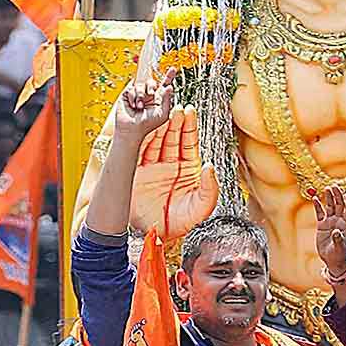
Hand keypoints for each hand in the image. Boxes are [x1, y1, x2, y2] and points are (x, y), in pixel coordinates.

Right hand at [114, 70, 176, 140]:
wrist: (132, 128)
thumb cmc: (148, 124)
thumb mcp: (162, 113)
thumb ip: (166, 99)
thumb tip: (169, 86)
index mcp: (158, 99)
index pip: (164, 85)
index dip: (169, 76)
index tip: (173, 69)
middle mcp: (148, 95)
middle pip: (152, 81)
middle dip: (152, 86)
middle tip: (151, 94)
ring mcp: (138, 94)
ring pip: (141, 84)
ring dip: (141, 95)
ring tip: (140, 106)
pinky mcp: (128, 94)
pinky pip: (132, 88)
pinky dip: (133, 97)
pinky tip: (133, 105)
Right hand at [131, 105, 216, 240]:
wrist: (152, 238)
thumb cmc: (179, 225)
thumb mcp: (201, 209)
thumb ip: (209, 188)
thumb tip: (209, 167)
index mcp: (187, 169)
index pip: (188, 141)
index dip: (188, 126)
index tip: (188, 111)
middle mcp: (169, 163)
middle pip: (171, 136)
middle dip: (172, 121)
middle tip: (173, 107)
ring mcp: (152, 166)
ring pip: (154, 140)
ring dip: (157, 126)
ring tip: (160, 113)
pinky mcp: (135, 170)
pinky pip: (138, 150)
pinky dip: (140, 138)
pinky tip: (143, 128)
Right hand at [313, 185, 345, 276]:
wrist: (332, 260)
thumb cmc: (338, 255)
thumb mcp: (338, 248)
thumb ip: (338, 239)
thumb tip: (336, 231)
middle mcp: (339, 221)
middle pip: (339, 205)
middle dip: (338, 196)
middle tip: (335, 186)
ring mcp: (330, 222)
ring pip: (330, 207)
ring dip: (329, 198)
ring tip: (327, 188)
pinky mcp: (322, 225)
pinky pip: (320, 213)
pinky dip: (317, 206)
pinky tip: (315, 198)